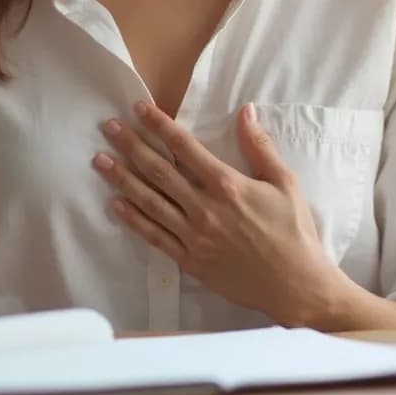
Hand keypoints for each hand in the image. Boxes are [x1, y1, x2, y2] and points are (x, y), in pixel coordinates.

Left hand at [91, 101, 352, 326]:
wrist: (296, 285)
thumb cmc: (295, 232)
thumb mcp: (285, 183)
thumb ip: (260, 147)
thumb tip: (245, 112)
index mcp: (227, 185)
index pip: (185, 147)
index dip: (159, 125)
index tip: (139, 109)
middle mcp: (204, 208)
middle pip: (159, 171)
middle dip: (131, 146)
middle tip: (108, 128)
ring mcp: (194, 236)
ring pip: (150, 202)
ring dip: (122, 180)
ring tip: (100, 161)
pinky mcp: (190, 260)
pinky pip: (155, 237)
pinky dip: (133, 221)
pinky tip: (115, 206)